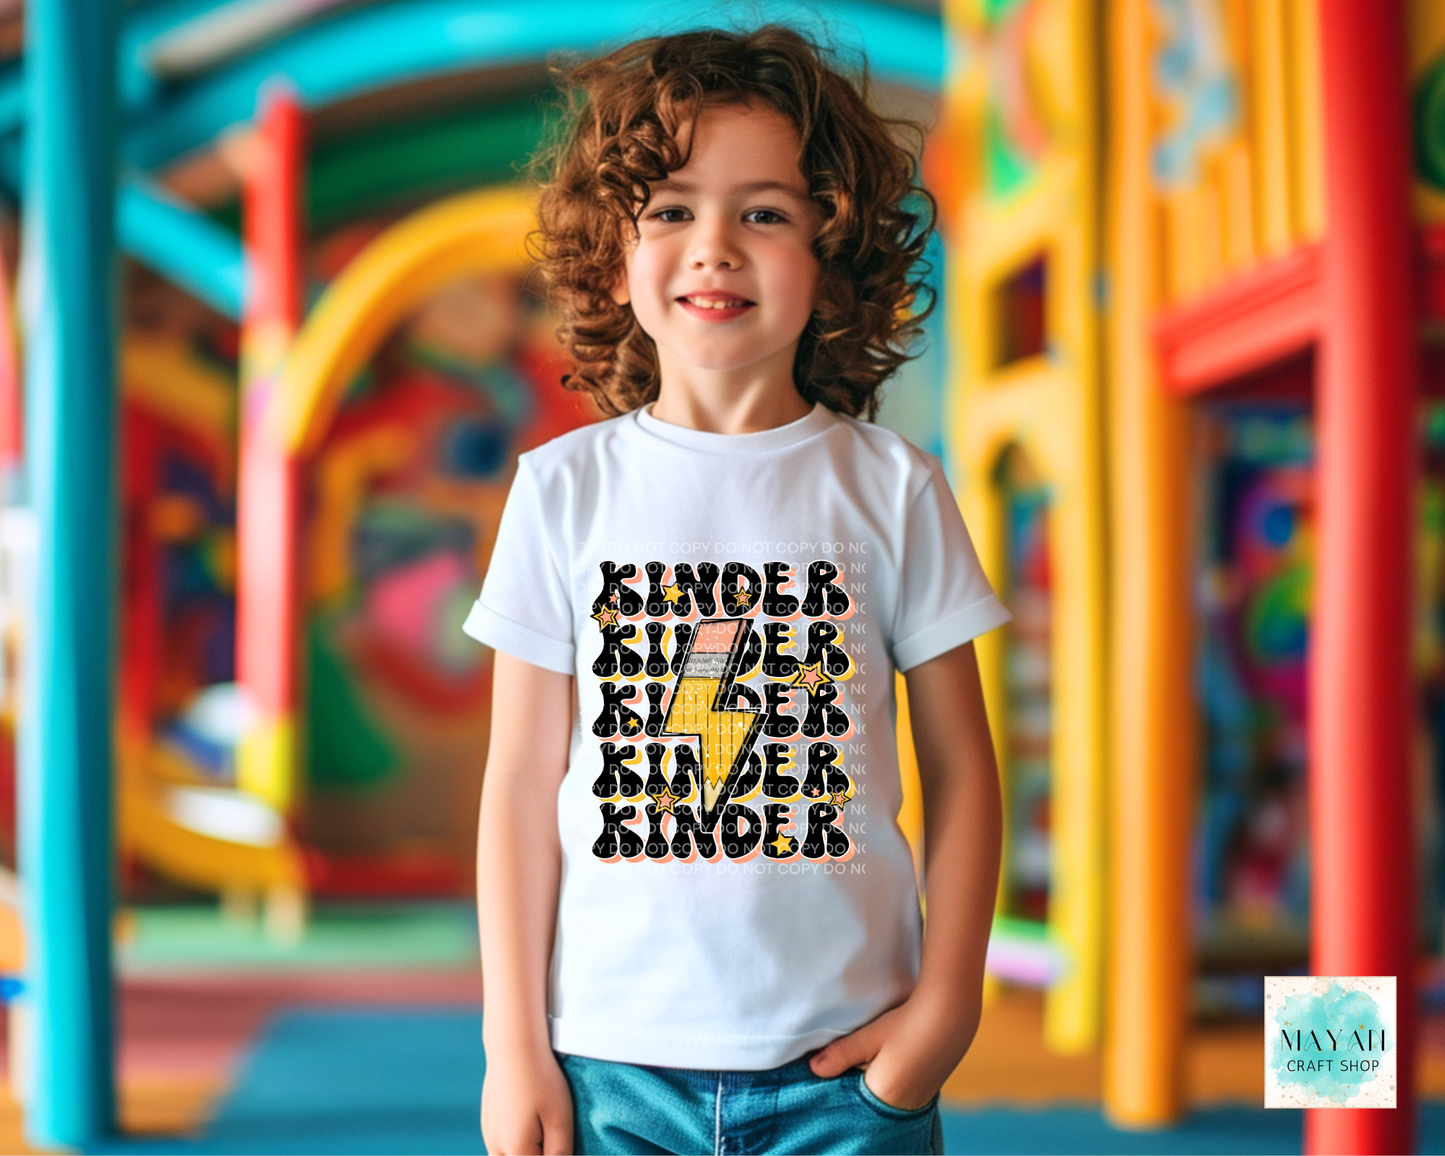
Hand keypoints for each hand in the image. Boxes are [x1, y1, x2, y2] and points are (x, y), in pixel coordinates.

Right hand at [480, 1046, 573, 1154]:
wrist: (514, 1046)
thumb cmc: (541, 1080)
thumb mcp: (559, 1118)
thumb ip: (559, 1152)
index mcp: (516, 1149)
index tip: (558, 1139)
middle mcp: (496, 1146)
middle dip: (536, 1154)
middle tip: (551, 1136)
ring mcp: (488, 1134)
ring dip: (524, 1152)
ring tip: (541, 1134)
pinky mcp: (488, 1123)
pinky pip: (500, 1147)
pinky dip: (514, 1146)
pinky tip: (529, 1126)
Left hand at [807, 997, 972, 1111]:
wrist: (951, 1014)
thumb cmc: (907, 1024)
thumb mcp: (869, 1036)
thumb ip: (840, 1054)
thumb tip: (813, 1069)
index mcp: (884, 1097)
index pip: (852, 1104)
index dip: (840, 1090)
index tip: (830, 1076)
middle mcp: (904, 1106)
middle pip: (869, 1105)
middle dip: (855, 1089)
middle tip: (847, 1065)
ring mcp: (919, 1100)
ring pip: (884, 1100)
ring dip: (873, 1085)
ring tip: (869, 1060)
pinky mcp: (929, 1091)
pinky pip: (901, 1096)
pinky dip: (889, 1084)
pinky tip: (888, 1062)